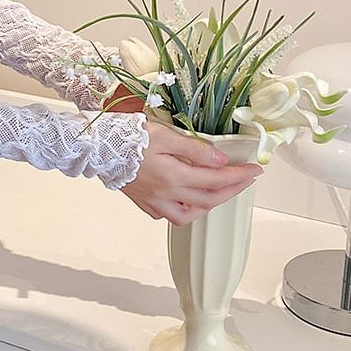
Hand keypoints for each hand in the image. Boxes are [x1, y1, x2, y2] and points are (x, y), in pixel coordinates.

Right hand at [121, 121, 262, 224]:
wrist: (96, 148)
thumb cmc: (127, 137)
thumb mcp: (164, 135)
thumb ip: (193, 148)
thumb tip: (219, 159)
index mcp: (174, 177)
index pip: (215, 179)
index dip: (238, 175)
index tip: (254, 170)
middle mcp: (166, 194)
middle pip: (208, 199)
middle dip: (232, 190)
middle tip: (246, 180)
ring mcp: (153, 201)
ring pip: (188, 215)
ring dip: (208, 207)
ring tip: (218, 194)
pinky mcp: (142, 201)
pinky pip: (167, 215)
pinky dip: (183, 210)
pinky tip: (186, 200)